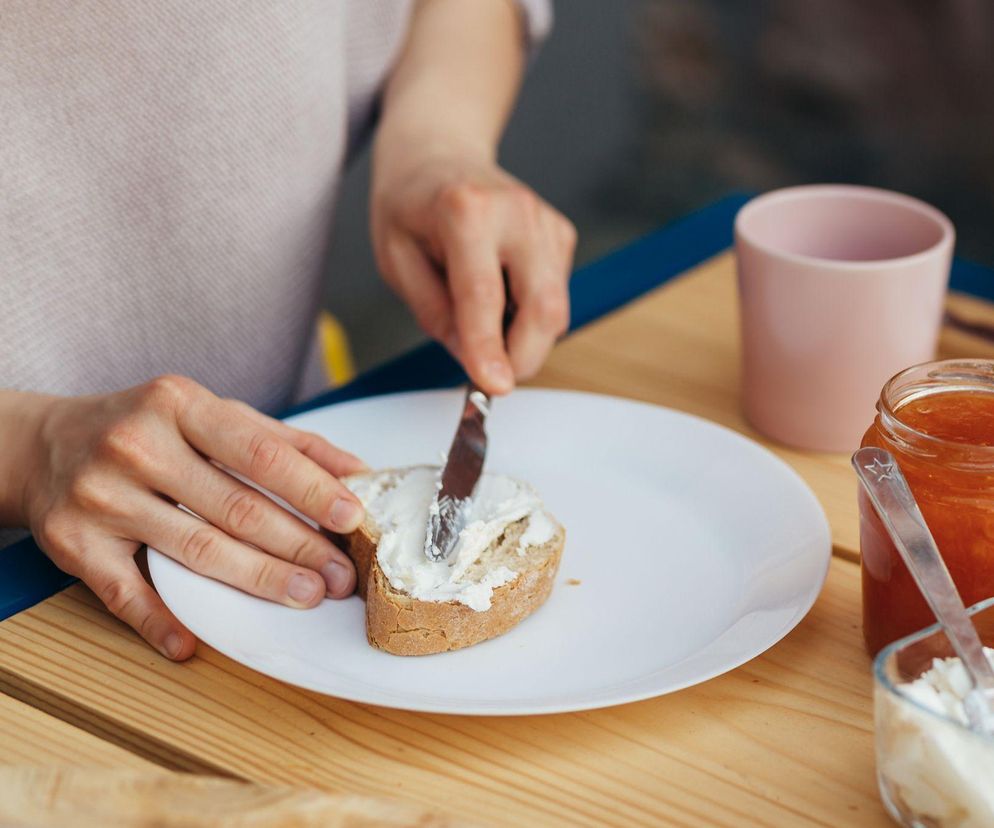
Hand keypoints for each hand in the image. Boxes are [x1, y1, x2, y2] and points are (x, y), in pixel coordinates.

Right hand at [19, 376, 365, 659]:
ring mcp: (103, 496)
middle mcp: (138, 446)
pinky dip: (160, 622)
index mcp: (179, 405)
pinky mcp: (74, 543)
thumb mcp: (211, 415)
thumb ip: (284, 441)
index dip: (311, 489)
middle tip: (339, 575)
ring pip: (196, 550)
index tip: (352, 518)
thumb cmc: (149, 429)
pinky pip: (125, 592)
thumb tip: (357, 471)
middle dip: (299, 546)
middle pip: (236, 508)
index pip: (260, 453)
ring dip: (258, 580)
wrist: (45, 445)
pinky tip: (192, 644)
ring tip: (304, 596)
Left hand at [371, 147, 576, 393]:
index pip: (483, 295)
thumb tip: (472, 359)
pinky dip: (529, 314)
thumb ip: (434, 312)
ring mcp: (546, 222)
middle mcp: (516, 212)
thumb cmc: (410, 205)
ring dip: (523, 337)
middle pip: (542, 307)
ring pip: (555, 309)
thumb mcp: (396, 260)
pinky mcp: (561, 235)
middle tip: (489, 378)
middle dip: (522, 358)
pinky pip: (554, 296)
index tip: (493, 387)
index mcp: (465, 211)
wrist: (439, 152)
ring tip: (480, 316)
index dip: (489, 349)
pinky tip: (499, 292)